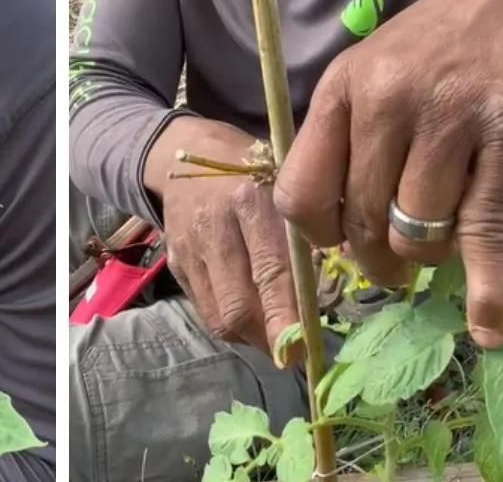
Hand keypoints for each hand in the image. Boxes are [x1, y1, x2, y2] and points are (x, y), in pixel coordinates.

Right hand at [144, 116, 300, 359]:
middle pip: (237, 305)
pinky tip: (248, 315)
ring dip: (249, 336)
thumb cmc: (254, 169)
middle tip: (293, 350)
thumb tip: (329, 293)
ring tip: (272, 335)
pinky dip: (229, 322)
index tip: (303, 349)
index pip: (271, 271)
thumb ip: (305, 235)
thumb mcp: (286, 186)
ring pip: (218, 316)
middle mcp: (214, 226)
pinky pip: (203, 308)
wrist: (188, 150)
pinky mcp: (174, 262)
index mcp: (250, 200)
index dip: (286, 316)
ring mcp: (188, 247)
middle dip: (268, 338)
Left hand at [274, 0, 502, 348]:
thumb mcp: (380, 69)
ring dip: (433, 256)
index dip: (321, 236)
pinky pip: (486, 233)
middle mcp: (387, 100)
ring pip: (420, 233)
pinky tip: (488, 323)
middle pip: (364, 223)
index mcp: (343, 87)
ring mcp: (450, 117)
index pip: (301, 193)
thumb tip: (328, 230)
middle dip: (382, 260)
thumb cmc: (449, 45)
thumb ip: (349, 137)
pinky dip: (489, 288)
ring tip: (447, 240)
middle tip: (401, 265)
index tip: (345, 242)